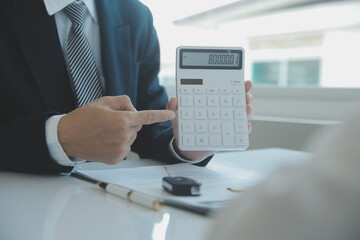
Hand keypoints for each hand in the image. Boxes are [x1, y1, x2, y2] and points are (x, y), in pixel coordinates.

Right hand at [58, 96, 174, 163]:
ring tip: (104, 132)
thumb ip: (123, 101)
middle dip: (128, 122)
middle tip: (110, 121)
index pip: (147, 117)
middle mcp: (124, 136)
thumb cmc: (83, 118)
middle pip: (137, 126)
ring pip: (131, 138)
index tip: (172, 115)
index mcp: (122, 120)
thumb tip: (134, 109)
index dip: (161, 115)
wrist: (67, 137)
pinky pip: (125, 148)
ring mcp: (120, 149)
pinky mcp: (117, 158)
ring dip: (123, 134)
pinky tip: (105, 141)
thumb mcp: (103, 102)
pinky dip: (118, 144)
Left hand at [167, 80, 253, 160]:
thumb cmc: (185, 127)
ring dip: (247, 111)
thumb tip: (173, 100)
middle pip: (239, 100)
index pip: (227, 90)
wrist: (188, 146)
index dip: (238, 84)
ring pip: (242, 114)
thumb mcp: (178, 115)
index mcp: (213, 101)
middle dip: (246, 96)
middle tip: (247, 95)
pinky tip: (246, 127)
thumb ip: (174, 107)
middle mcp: (223, 110)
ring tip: (247, 109)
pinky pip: (240, 132)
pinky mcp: (228, 136)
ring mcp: (227, 123)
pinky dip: (244, 129)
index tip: (244, 82)